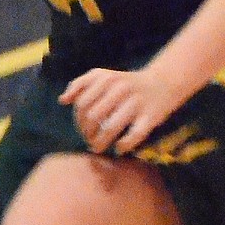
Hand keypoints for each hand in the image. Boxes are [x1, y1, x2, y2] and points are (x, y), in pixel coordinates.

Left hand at [60, 66, 176, 154]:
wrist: (163, 83)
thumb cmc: (127, 83)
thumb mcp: (104, 76)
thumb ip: (81, 84)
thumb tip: (62, 100)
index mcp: (107, 78)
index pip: (82, 103)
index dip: (78, 120)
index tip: (82, 128)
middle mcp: (121, 88)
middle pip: (93, 117)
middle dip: (87, 133)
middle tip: (89, 140)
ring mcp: (136, 102)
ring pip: (111, 128)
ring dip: (100, 142)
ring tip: (97, 147)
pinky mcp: (150, 116)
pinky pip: (134, 135)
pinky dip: (124, 145)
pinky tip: (119, 147)